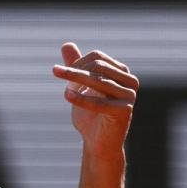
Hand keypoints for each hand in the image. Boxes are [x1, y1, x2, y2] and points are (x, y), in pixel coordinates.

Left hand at [52, 42, 139, 161]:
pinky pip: (100, 102)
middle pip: (98, 66)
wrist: (98, 143)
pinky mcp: (125, 111)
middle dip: (74, 70)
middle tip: (56, 72)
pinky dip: (81, 99)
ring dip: (75, 81)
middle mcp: (130, 81)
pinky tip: (66, 96)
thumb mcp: (80, 89)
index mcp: (121, 72)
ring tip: (60, 86)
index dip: (77, 62)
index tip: (60, 72)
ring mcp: (130, 96)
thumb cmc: (90, 115)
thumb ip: (76, 67)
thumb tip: (66, 44)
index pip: (97, 57)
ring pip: (99, 81)